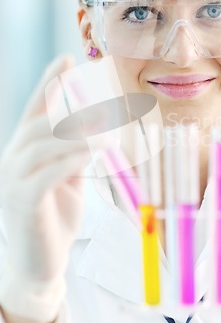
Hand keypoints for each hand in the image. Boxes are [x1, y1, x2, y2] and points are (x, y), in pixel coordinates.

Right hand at [0, 55, 89, 321]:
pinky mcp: (22, 203)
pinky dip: (68, 161)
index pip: (34, 109)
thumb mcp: (67, 178)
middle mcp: (12, 160)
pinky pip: (43, 174)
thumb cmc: (56, 216)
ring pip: (41, 145)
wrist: (40, 263)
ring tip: (106, 138)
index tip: (66, 59)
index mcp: (24, 151)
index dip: (48, 83)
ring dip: (76, 136)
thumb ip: (73, 152)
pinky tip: (89, 156)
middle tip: (105, 111)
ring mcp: (11, 182)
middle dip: (72, 112)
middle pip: (38, 123)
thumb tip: (94, 127)